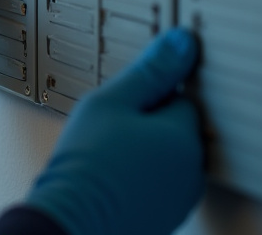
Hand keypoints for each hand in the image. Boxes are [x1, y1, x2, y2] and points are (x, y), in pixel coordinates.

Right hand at [26, 28, 205, 234]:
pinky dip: (140, 177)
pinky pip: (157, 184)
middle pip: (177, 129)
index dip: (150, 95)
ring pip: (167, 158)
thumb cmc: (86, 165)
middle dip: (150, 124)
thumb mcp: (112, 102)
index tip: (126, 101)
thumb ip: (150, 71)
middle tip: (114, 128)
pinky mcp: (163, 216)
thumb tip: (180, 44)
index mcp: (185, 137)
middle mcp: (191, 170)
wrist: (69, 219)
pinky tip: (113, 175)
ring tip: (109, 153)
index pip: (182, 98)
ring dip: (145, 152)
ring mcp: (179, 198)